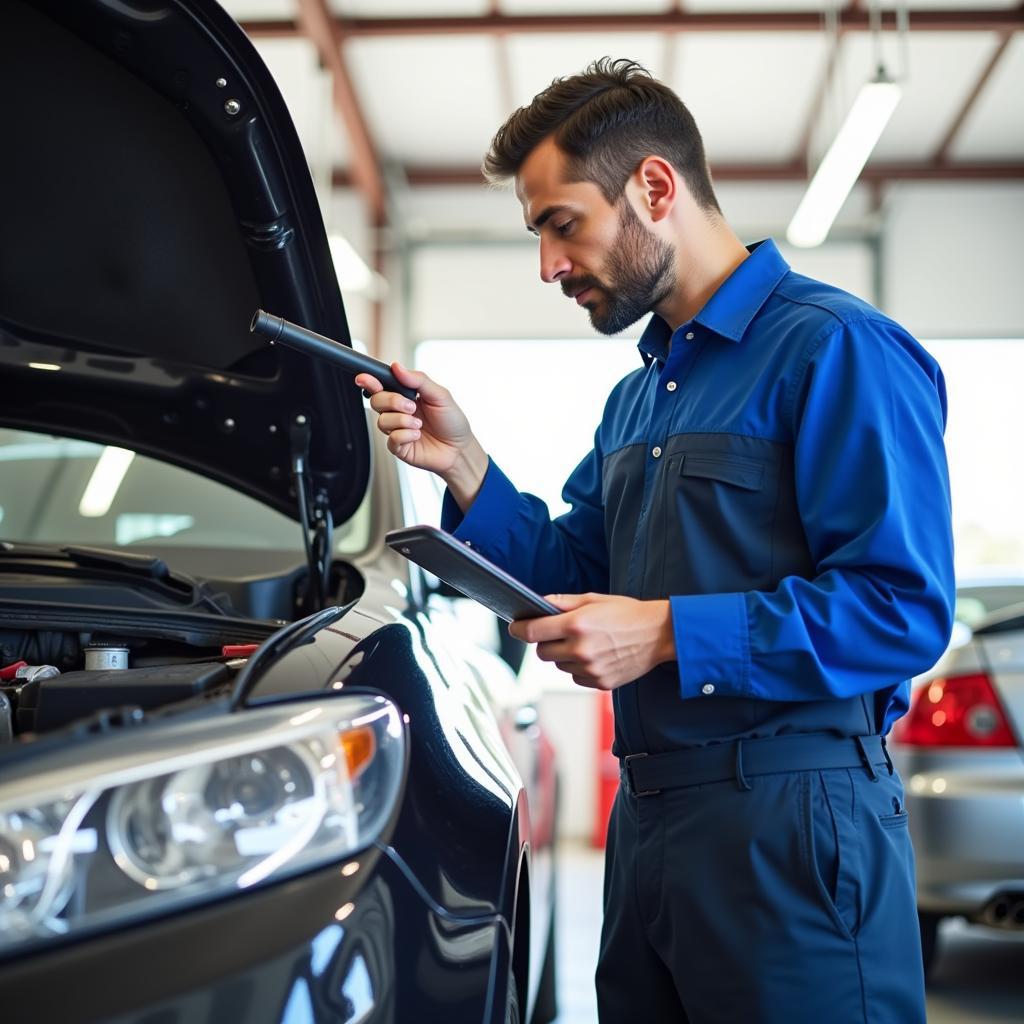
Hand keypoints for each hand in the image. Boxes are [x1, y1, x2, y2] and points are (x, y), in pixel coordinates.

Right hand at [355, 363, 487, 508]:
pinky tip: (417, 435)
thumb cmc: (452, 422)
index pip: (381, 385)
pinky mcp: (399, 447)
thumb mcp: (440, 395)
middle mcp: (398, 412)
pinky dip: (405, 435)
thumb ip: (418, 380)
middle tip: (411, 406)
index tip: (365, 378)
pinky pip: (391, 439)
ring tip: (419, 424)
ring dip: (402, 421)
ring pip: (382, 421)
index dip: (369, 380)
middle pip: (376, 401)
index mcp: (405, 395)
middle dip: (392, 401)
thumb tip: (397, 367)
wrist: (460, 449)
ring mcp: (397, 429)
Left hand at [509, 594, 675, 689]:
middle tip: (558, 632)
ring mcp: (590, 669)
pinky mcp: (599, 683)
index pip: (532, 632)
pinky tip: (596, 655)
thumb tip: (539, 604)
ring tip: (585, 643)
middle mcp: (580, 649)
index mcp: (576, 625)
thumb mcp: (594, 599)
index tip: (515, 627)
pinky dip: (578, 668)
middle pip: (541, 652)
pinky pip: (575, 677)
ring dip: (563, 655)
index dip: (518, 629)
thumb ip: (563, 602)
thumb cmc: (628, 614)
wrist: (660, 635)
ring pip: (558, 665)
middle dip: (544, 641)